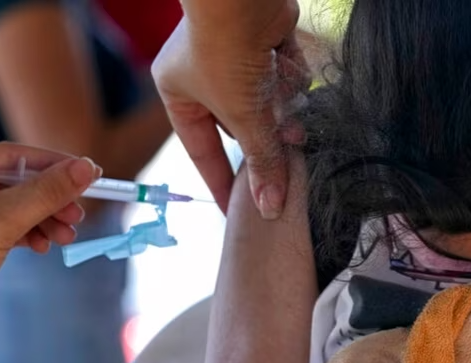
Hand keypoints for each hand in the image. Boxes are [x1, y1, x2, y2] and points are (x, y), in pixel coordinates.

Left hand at [0, 142, 99, 344]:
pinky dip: (27, 234)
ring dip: (43, 219)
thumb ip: (47, 192)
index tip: (88, 172)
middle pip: (11, 182)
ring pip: (11, 207)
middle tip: (78, 214)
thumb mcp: (2, 220)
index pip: (7, 155)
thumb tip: (87, 168)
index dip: (51, 163)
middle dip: (48, 200)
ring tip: (68, 236)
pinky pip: (3, 228)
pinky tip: (44, 246)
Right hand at [152, 0, 309, 218]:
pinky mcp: (267, 42)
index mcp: (180, 94)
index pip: (203, 151)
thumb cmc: (225, 52)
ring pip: (268, 102)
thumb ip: (261, 162)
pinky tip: (285, 64)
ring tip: (289, 111)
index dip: (221, 183)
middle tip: (286, 150)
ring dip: (281, 107)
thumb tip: (270, 209)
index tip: (235, 212)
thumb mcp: (243, 117)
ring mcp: (237, 57)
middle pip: (242, 127)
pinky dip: (290, 76)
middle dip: (266, 138)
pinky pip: (284, 75)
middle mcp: (205, 76)